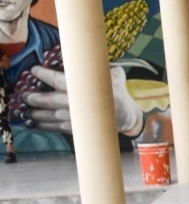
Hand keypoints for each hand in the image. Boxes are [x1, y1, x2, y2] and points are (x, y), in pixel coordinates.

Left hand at [23, 65, 143, 135]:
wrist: (127, 117)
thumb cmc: (118, 93)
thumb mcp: (114, 75)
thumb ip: (100, 66)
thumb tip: (88, 54)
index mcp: (88, 89)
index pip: (61, 81)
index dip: (45, 75)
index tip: (34, 70)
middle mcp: (81, 105)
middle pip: (52, 100)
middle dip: (36, 98)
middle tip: (25, 95)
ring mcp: (79, 119)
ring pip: (53, 116)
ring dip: (38, 114)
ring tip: (28, 111)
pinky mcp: (80, 129)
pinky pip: (59, 128)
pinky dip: (47, 126)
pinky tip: (37, 123)